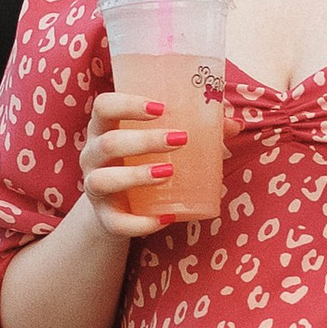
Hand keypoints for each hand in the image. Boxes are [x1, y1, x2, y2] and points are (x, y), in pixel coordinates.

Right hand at [79, 91, 183, 239]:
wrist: (119, 206)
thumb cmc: (142, 161)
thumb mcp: (160, 142)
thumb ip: (196, 130)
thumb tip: (234, 124)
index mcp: (105, 128)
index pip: (104, 106)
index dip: (127, 104)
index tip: (160, 107)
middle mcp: (92, 155)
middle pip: (108, 143)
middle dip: (144, 141)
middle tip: (180, 139)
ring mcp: (94, 186)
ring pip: (103, 180)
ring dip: (136, 175)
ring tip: (169, 172)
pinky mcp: (104, 217)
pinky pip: (116, 223)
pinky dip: (140, 223)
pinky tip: (166, 218)